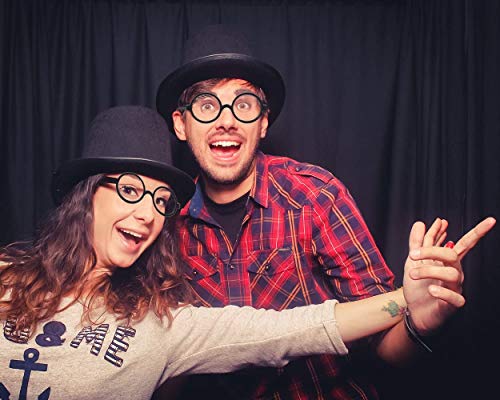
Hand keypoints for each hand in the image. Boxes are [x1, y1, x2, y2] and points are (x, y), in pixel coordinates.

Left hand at [403, 217, 495, 334]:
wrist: (414, 312)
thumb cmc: (418, 288)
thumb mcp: (413, 262)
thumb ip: (417, 242)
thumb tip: (420, 223)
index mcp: (448, 262)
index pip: (465, 244)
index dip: (477, 232)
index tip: (490, 220)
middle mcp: (454, 273)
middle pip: (452, 255)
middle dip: (432, 251)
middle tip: (413, 254)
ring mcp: (455, 288)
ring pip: (451, 274)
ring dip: (429, 270)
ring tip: (413, 273)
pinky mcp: (452, 305)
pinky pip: (455, 298)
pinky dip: (443, 292)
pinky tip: (432, 289)